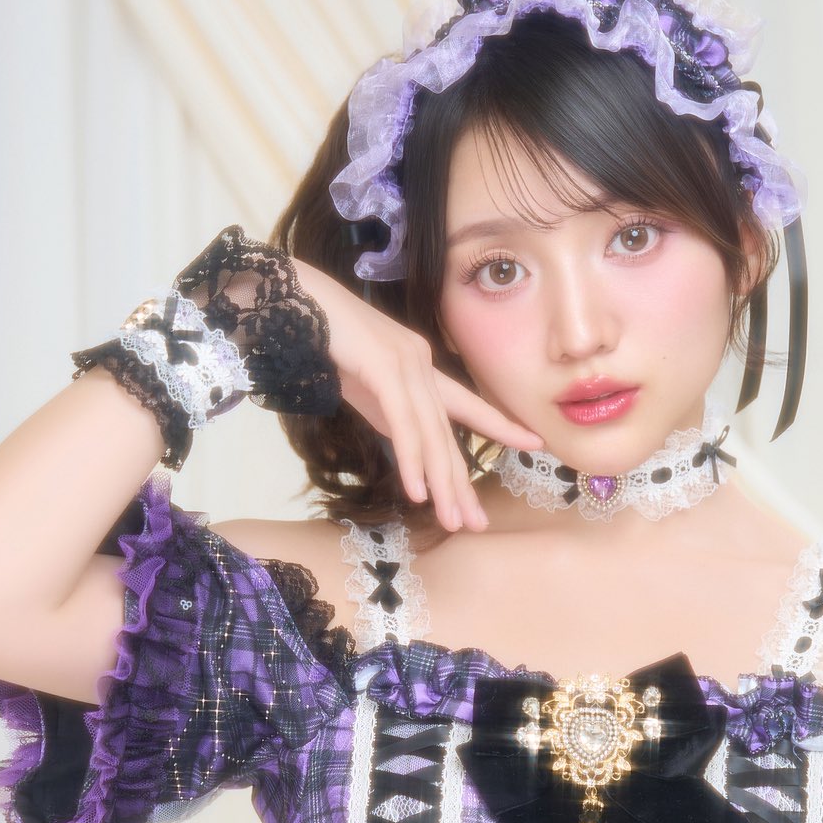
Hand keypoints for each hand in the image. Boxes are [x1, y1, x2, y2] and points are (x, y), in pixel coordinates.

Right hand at [291, 260, 542, 532]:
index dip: (501, 424)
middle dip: (462, 482)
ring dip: (442, 483)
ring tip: (452, 521)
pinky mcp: (382, 368)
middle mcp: (421, 364)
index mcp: (420, 368)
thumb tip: (411, 449)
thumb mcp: (365, 386)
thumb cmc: (322, 340)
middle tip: (474, 523)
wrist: (288, 299)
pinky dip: (411, 461)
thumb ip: (390, 413)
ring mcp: (405, 363)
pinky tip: (419, 491)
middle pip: (448, 433)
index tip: (534, 443)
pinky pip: (403, 424)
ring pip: (430, 435)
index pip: (467, 404)